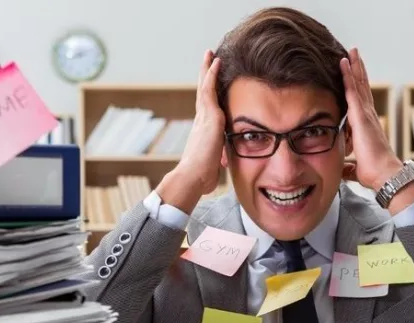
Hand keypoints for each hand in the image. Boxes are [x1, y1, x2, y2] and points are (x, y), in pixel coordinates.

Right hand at [157, 50, 225, 213]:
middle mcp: (201, 120)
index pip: (207, 106)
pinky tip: (216, 62)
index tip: (210, 80)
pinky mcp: (209, 116)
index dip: (208, 92)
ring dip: (207, 70)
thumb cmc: (201, 176)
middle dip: (205, 76)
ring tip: (210, 54)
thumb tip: (220, 165)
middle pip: (203, 92)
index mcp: (203, 130)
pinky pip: (209, 90)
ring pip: (204, 87)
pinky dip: (212, 75)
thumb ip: (218, 159)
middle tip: (208, 58)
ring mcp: (204, 117)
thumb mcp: (214, 164)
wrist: (193, 177)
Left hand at [339, 48, 403, 191]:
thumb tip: (343, 168)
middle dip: (359, 70)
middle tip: (355, 54)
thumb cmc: (374, 173)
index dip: (357, 87)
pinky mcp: (361, 117)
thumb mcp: (355, 168)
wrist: (384, 175)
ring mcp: (366, 115)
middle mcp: (369, 117)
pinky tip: (344, 64)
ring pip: (359, 85)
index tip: (354, 74)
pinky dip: (348, 77)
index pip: (361, 102)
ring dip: (355, 67)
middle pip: (362, 88)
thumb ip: (349, 165)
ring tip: (351, 52)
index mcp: (367, 127)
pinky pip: (353, 91)